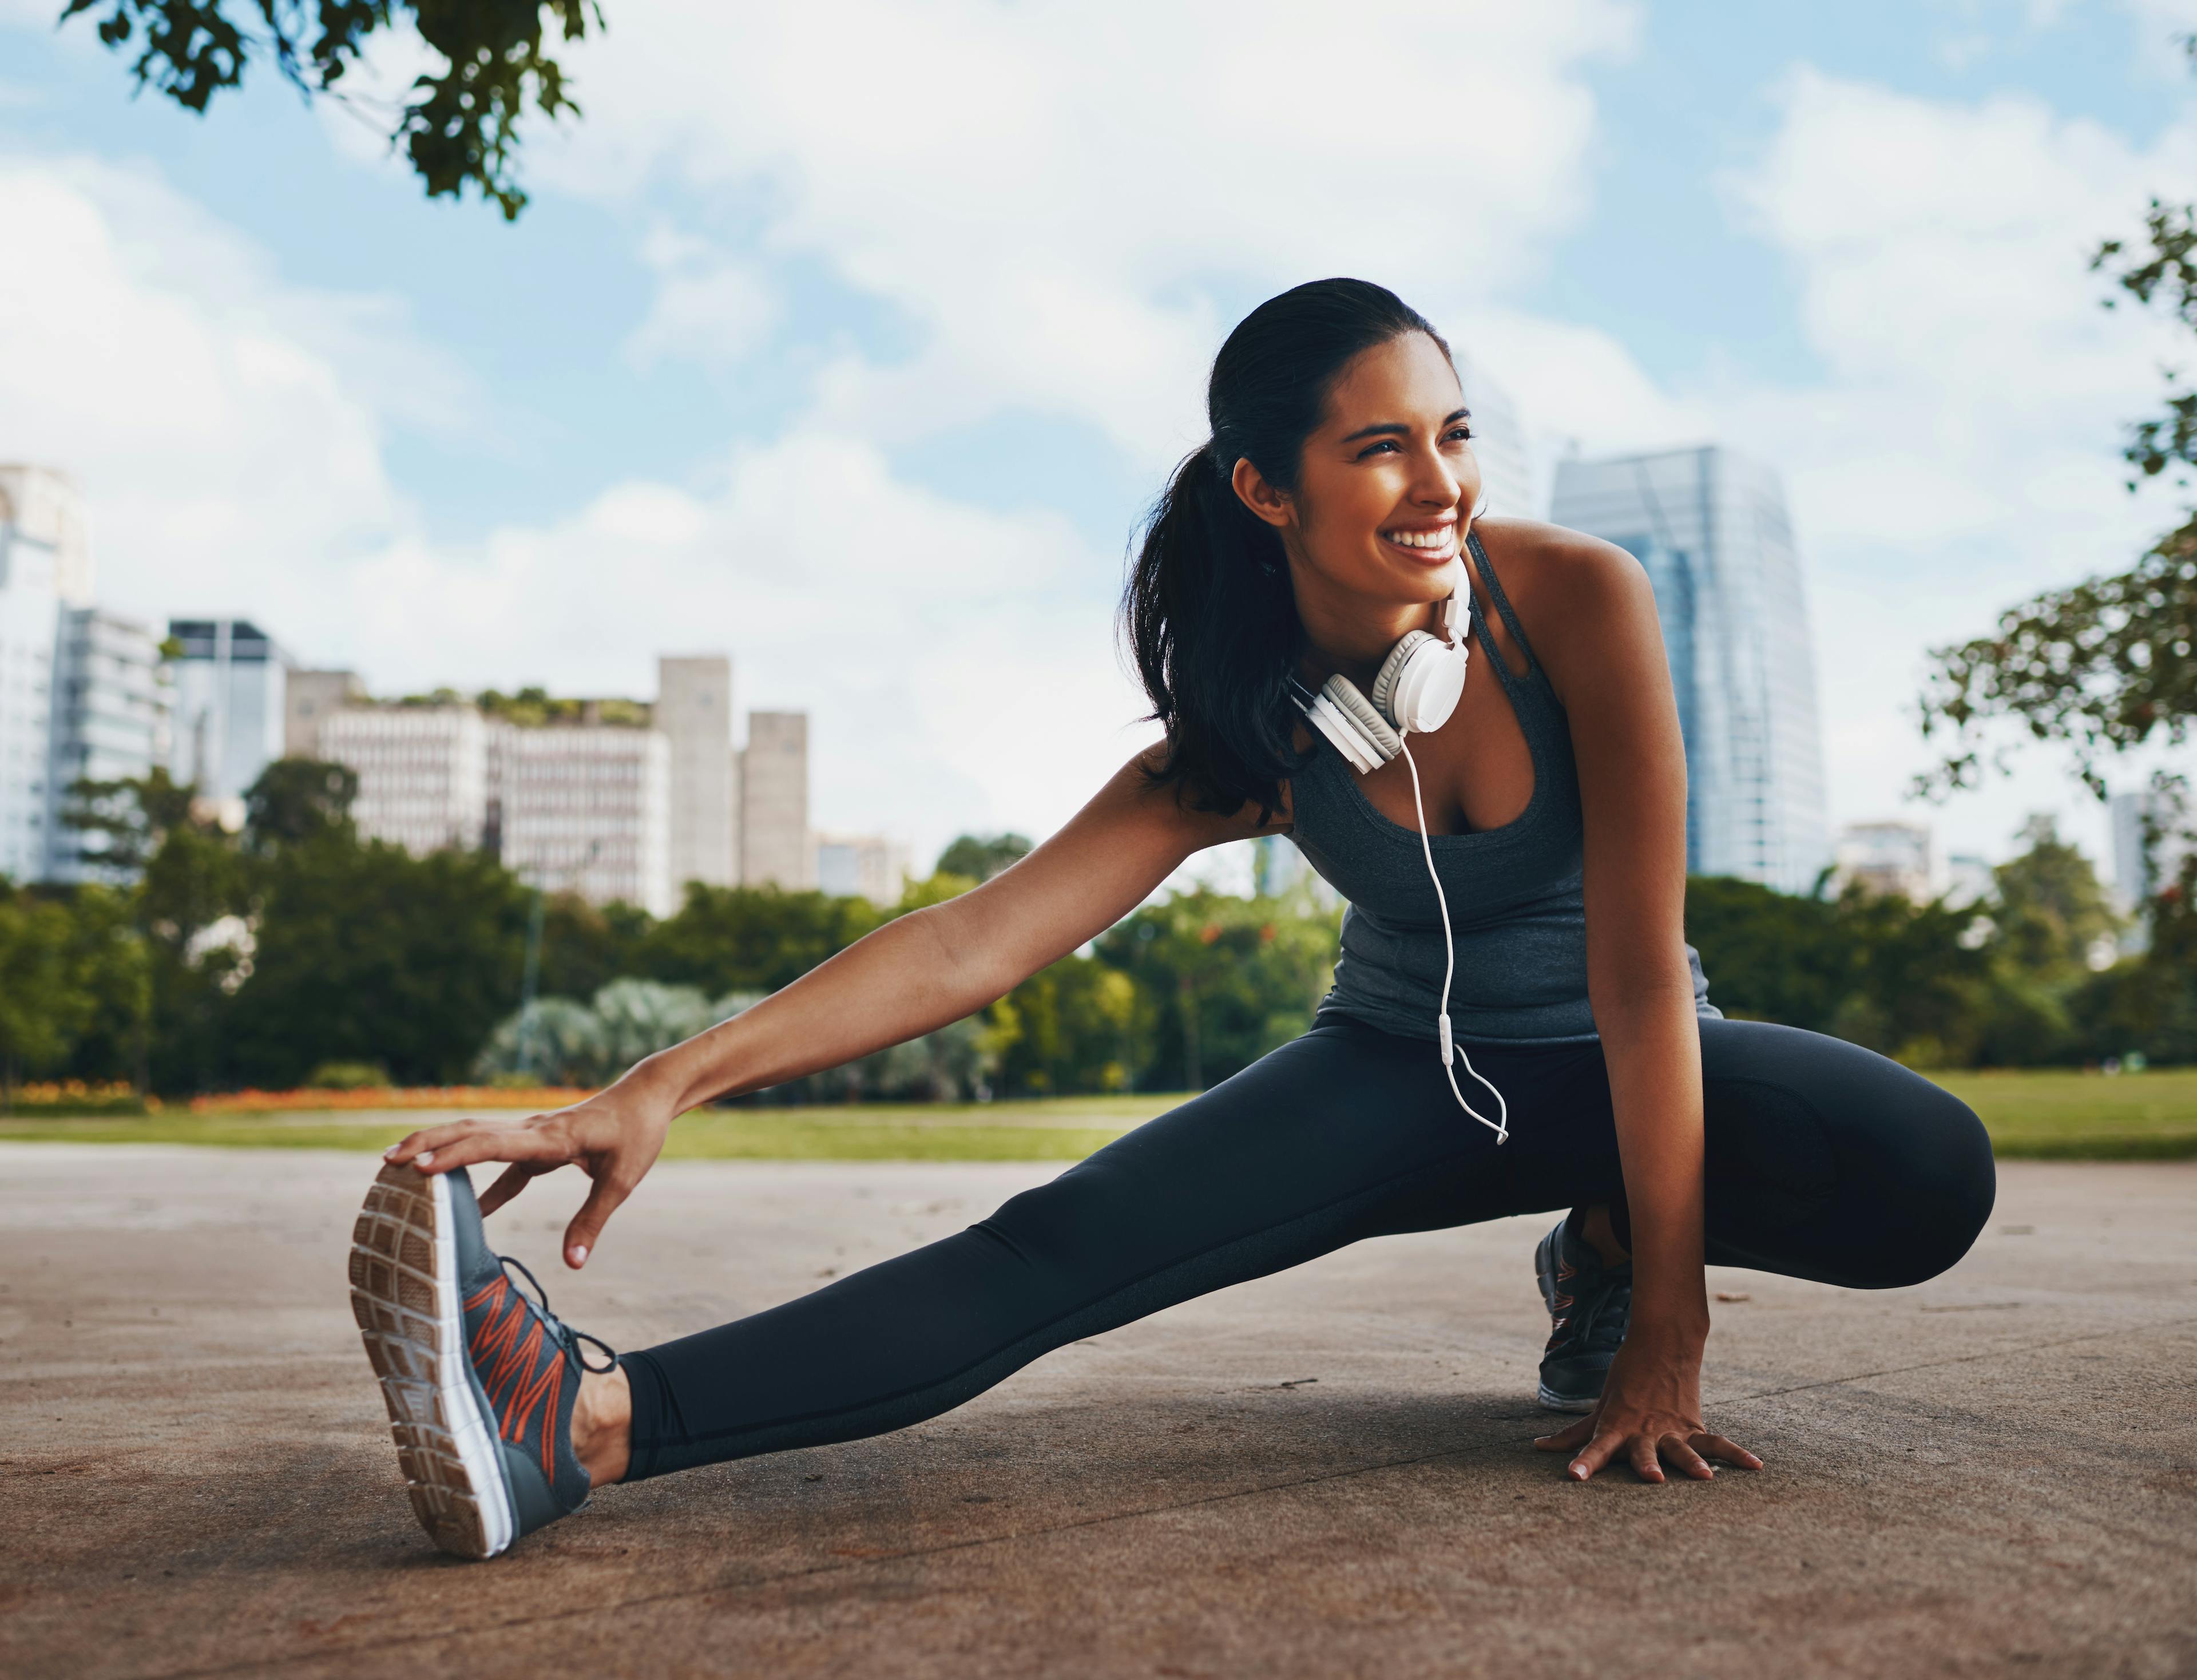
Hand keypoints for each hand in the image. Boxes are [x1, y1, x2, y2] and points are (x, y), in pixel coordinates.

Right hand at [384, 1077, 675, 1268]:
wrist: (648, 1097)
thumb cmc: (638, 1134)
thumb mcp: (622, 1180)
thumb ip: (593, 1220)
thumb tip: (574, 1264)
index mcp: (551, 1138)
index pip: (492, 1144)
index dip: (455, 1156)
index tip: (419, 1169)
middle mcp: (533, 1130)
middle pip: (470, 1132)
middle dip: (427, 1144)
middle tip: (387, 1162)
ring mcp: (531, 1133)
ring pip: (476, 1136)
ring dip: (439, 1147)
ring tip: (399, 1165)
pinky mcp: (536, 1141)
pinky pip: (496, 1156)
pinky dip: (473, 1171)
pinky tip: (458, 1201)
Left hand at [1534, 1326, 1762, 1483]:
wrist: (1661, 1345)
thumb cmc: (1625, 1382)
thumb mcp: (1600, 1406)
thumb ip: (1574, 1433)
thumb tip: (1539, 1448)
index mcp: (1617, 1425)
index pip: (1595, 1447)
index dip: (1584, 1461)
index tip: (1573, 1476)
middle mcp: (1644, 1430)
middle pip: (1643, 1450)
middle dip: (1646, 1464)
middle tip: (1652, 1478)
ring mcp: (1672, 1429)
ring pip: (1682, 1448)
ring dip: (1693, 1463)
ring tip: (1705, 1479)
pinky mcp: (1695, 1426)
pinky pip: (1718, 1442)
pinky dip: (1737, 1455)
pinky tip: (1756, 1467)